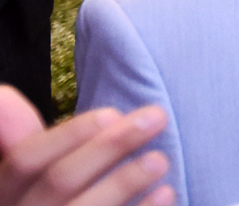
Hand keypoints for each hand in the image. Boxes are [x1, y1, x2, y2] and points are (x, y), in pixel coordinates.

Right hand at [0, 85, 171, 205]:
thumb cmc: (43, 196)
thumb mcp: (25, 173)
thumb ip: (18, 137)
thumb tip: (8, 98)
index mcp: (5, 191)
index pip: (25, 159)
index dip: (69, 134)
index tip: (112, 113)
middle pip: (60, 180)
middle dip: (111, 145)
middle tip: (157, 117)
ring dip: (125, 181)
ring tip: (160, 159)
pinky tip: (166, 192)